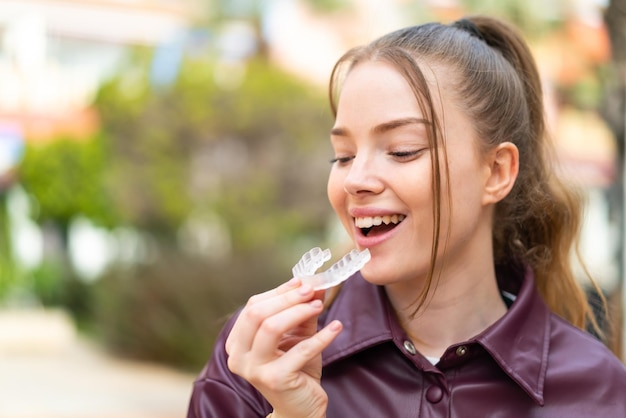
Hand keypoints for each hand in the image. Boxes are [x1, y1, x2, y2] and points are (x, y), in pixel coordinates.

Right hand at [225, 278, 342, 417]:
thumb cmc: (296, 369)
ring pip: (271, 327)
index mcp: (237, 342)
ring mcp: (254, 369)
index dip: (279, 291)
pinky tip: (336, 327)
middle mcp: (239, 356)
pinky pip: (300, 350)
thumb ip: (302, 310)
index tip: (301, 282)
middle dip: (287, 298)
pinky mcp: (275, 379)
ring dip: (298, 312)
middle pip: (258, 314)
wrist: (300, 408)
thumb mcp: (297, 335)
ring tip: (319, 306)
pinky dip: (321, 337)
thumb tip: (314, 284)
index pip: (253, 306)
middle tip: (310, 290)